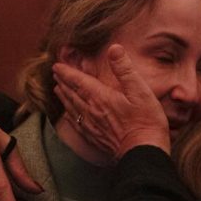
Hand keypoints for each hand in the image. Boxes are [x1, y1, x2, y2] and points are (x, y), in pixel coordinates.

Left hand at [52, 44, 170, 161]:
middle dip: (62, 82)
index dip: (66, 72)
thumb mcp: (140, 90)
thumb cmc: (145, 120)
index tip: (57, 65)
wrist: (143, 152)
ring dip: (64, 97)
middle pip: (72, 93)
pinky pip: (76, 124)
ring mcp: (91, 126)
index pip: (78, 81)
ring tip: (57, 90)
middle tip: (55, 74)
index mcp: (100, 97)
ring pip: (71, 108)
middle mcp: (91, 111)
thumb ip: (124, 69)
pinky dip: (69, 115)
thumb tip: (114, 48)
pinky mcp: (94, 138)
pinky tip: (68, 115)